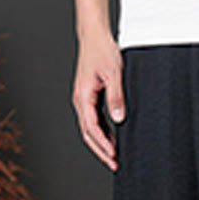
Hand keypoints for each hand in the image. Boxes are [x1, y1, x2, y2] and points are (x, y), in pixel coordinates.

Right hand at [71, 31, 124, 171]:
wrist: (95, 35)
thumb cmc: (102, 50)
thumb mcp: (114, 73)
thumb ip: (116, 96)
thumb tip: (118, 118)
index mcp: (83, 96)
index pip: (92, 128)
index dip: (103, 144)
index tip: (113, 155)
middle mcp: (80, 100)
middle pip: (88, 133)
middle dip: (101, 151)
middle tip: (114, 164)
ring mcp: (83, 99)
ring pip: (90, 129)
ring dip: (101, 144)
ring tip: (114, 157)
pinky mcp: (89, 97)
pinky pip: (94, 120)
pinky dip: (102, 133)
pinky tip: (112, 140)